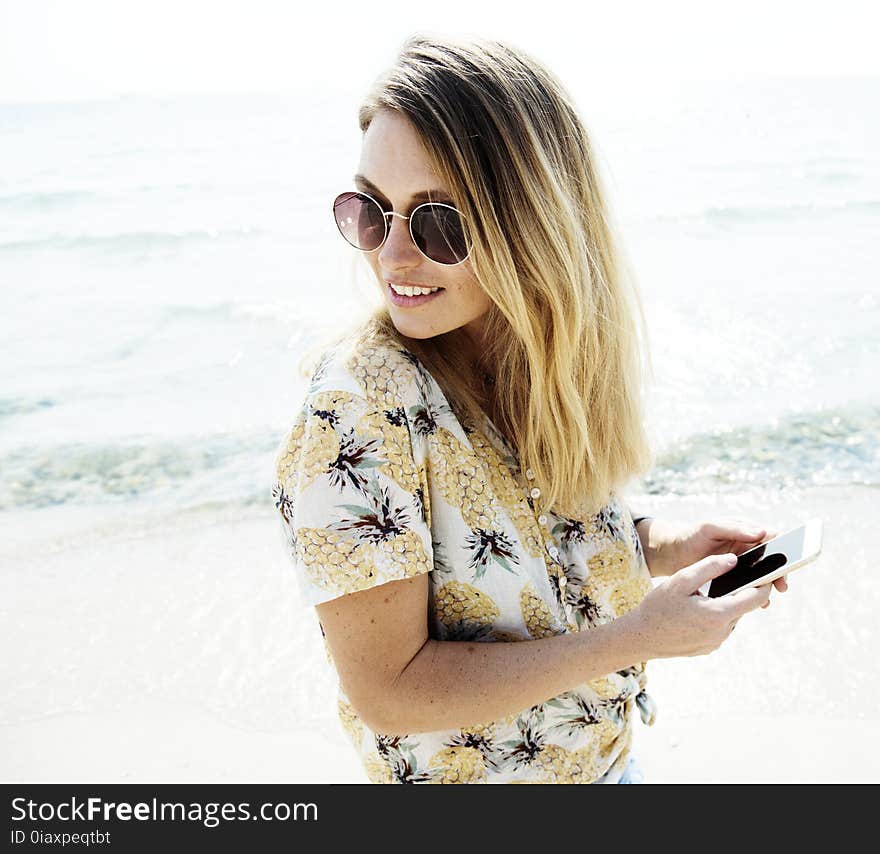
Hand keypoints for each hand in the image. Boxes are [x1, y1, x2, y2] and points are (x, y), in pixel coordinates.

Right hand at [624, 552, 772, 658]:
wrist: (641, 637)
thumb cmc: (658, 606)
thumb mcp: (681, 580)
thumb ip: (709, 567)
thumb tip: (734, 559)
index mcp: (719, 613)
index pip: (756, 597)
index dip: (764, 582)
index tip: (767, 569)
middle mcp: (723, 631)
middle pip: (743, 606)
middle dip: (740, 590)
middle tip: (729, 575)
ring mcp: (716, 642)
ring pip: (731, 616)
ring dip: (725, 603)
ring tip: (703, 593)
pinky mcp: (709, 648)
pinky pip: (720, 627)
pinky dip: (714, 616)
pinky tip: (695, 610)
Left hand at [645, 518, 787, 602]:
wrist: (673, 553)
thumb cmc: (691, 535)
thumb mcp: (710, 528)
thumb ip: (735, 529)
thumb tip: (762, 532)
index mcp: (745, 531)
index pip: (771, 537)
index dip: (783, 547)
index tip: (787, 560)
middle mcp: (747, 547)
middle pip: (772, 559)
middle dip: (779, 572)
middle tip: (782, 586)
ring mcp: (742, 563)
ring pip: (763, 574)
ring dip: (768, 585)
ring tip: (769, 599)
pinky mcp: (734, 577)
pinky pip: (750, 585)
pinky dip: (755, 594)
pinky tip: (757, 605)